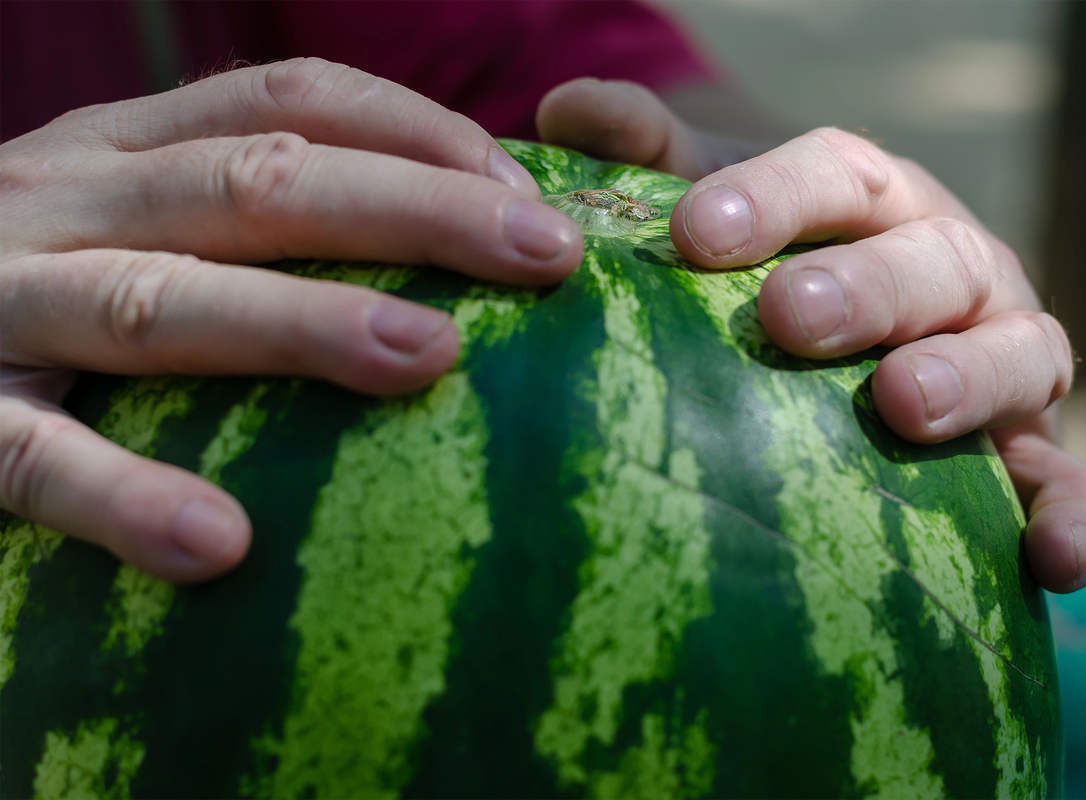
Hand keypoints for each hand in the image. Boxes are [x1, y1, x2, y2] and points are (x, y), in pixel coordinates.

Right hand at [0, 58, 582, 582]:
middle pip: (258, 183)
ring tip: (425, 359)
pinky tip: (220, 545)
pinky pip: (31, 456)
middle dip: (413, 211)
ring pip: (162, 300)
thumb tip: (440, 276)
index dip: (417, 132)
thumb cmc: (35, 287)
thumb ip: (251, 230)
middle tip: (546, 258)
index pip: (291, 100)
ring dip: (299, 326)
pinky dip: (123, 494)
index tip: (524, 192)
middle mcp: (65, 198)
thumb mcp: (138, 224)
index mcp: (127, 149)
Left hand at [539, 78, 1085, 592]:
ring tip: (901, 405)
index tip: (696, 235)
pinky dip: (1073, 514)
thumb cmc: (772, 282)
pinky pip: (1070, 482)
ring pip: (1017, 351)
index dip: (774, 197)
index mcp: (873, 204)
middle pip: (926, 258)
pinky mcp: (1036, 452)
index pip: (836, 176)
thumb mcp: (719, 217)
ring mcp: (1004, 356)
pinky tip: (1047, 556)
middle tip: (787, 318)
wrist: (861, 364)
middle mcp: (950, 267)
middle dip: (865, 286)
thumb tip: (565, 112)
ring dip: (967, 376)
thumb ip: (652, 162)